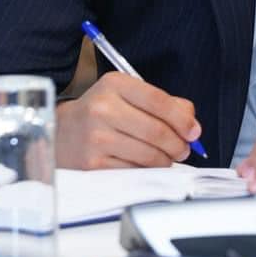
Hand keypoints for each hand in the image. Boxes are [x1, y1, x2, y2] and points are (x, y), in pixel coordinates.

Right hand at [56, 72, 202, 169]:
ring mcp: (96, 137)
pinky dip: (147, 171)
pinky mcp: (93, 164)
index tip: (194, 131)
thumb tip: (191, 123)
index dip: (182, 119)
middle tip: (184, 149)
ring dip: (166, 160)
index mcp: (115, 84)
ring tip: (167, 158)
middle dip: (178, 144)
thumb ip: (163, 103)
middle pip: (157, 131)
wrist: (62, 132)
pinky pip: (134, 171)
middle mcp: (103, 108)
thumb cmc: (102, 113)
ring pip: (149, 155)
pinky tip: (146, 166)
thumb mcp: (127, 95)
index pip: (159, 101)